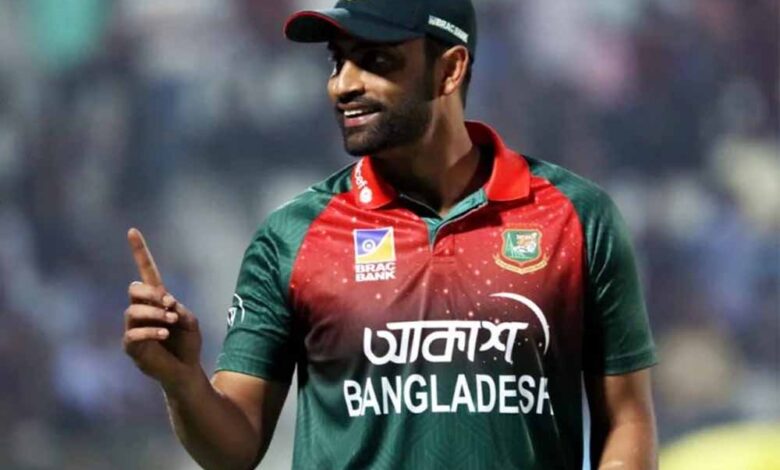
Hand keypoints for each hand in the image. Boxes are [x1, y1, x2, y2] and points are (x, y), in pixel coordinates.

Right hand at [123, 228, 201, 390]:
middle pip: (134, 289)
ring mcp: (134, 328)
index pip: (146, 272)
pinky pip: (133, 333)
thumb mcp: (190, 321)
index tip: (132, 231)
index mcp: (157, 299)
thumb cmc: (188, 343)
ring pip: (132, 311)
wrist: (186, 370)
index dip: (140, 252)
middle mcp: (141, 310)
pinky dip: (150, 331)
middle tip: (169, 305)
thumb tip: (163, 304)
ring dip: (154, 314)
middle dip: (151, 295)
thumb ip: (177, 309)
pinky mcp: (131, 346)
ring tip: (170, 322)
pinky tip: (164, 334)